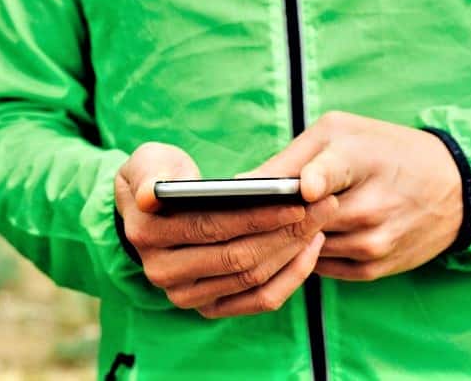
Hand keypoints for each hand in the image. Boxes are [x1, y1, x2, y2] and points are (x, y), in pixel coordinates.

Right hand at [115, 142, 335, 317]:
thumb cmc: (158, 176)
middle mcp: (162, 273)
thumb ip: (149, 174)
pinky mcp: (209, 308)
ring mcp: (185, 295)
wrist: (150, 211)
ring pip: (253, 280)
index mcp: (145, 235)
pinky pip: (259, 300)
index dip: (257, 216)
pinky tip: (310, 246)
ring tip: (321, 220)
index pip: (211, 228)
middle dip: (287, 231)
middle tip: (324, 206)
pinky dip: (291, 275)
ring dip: (293, 250)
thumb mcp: (147, 162)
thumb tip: (150, 194)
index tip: (297, 199)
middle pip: (238, 257)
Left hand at [244, 111, 462, 280]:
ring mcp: (372, 243)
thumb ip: (293, 157)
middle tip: (236, 213)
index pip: (329, 171)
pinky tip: (296, 241)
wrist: (454, 187)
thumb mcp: (342, 133)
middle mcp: (369, 208)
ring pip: (304, 248)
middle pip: (298, 220)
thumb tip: (239, 186)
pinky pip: (320, 268)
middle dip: (266, 217)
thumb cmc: (384, 150)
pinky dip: (305, 255)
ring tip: (263, 226)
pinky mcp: (374, 268)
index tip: (296, 187)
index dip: (307, 179)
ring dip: (283, 239)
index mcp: (360, 160)